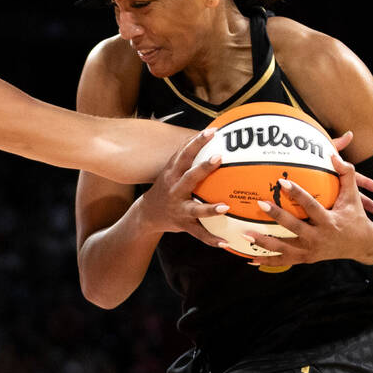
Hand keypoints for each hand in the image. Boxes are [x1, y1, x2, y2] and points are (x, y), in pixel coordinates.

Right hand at [138, 128, 231, 246]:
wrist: (147, 215)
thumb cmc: (167, 187)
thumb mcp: (172, 170)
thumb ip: (186, 155)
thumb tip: (211, 133)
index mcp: (173, 174)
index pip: (184, 154)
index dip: (197, 142)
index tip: (212, 130)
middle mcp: (175, 190)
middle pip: (189, 177)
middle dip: (203, 168)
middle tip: (219, 157)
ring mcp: (179, 209)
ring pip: (195, 209)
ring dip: (210, 209)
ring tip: (225, 207)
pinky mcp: (183, 224)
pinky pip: (199, 233)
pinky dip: (211, 239)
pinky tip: (226, 242)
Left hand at [235, 152, 372, 267]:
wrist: (362, 244)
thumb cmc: (355, 215)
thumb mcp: (353, 195)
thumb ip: (346, 173)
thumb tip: (332, 154)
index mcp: (329, 221)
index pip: (311, 205)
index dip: (297, 193)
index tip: (281, 182)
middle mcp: (318, 237)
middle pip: (293, 227)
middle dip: (276, 216)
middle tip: (259, 203)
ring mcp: (310, 251)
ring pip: (283, 248)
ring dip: (263, 243)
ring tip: (244, 234)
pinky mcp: (305, 259)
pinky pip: (282, 261)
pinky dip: (266, 261)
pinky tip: (249, 258)